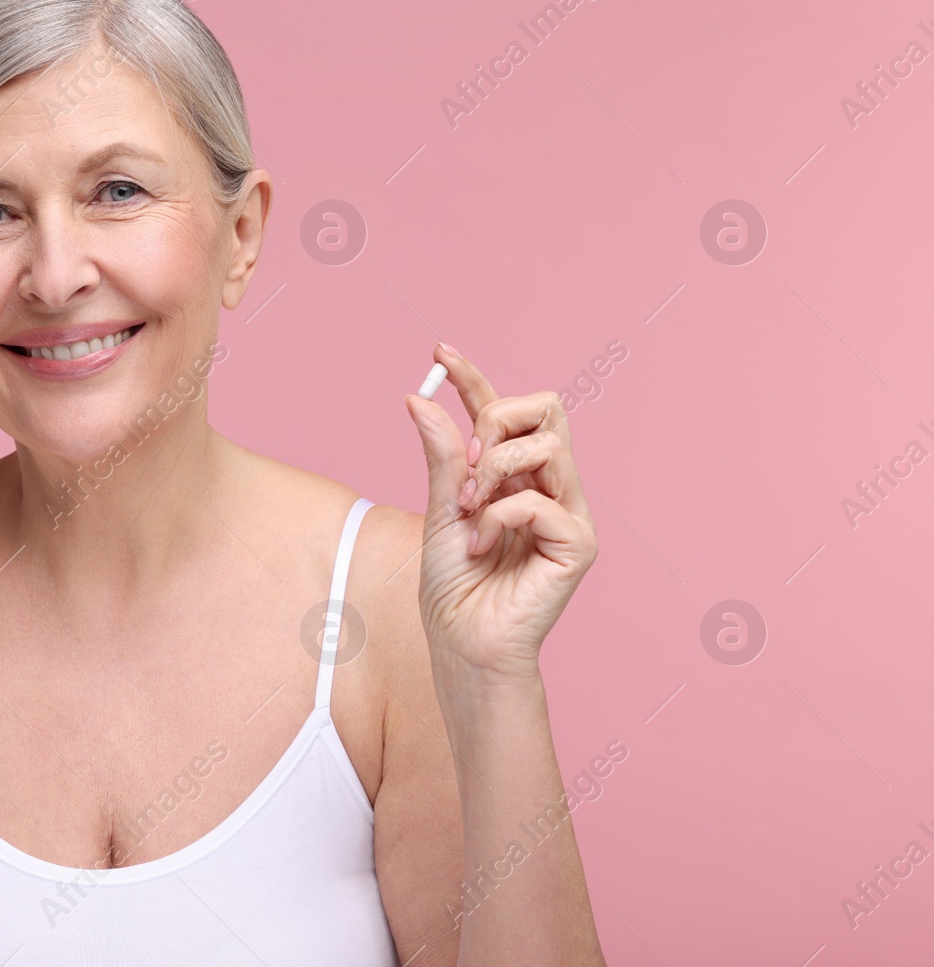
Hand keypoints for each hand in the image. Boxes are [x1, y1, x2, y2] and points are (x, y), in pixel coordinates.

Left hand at [403, 343, 597, 681]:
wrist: (463, 645)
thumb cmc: (453, 586)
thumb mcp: (438, 510)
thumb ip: (440, 457)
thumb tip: (417, 398)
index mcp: (514, 475)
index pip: (503, 409)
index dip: (473, 376)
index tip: (439, 352)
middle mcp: (549, 485)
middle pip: (546, 406)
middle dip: (496, 420)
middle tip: (467, 466)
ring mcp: (569, 511)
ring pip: (546, 444)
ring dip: (494, 472)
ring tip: (470, 512)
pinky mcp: (579, 543)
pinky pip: (539, 500)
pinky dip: (499, 517)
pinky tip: (484, 546)